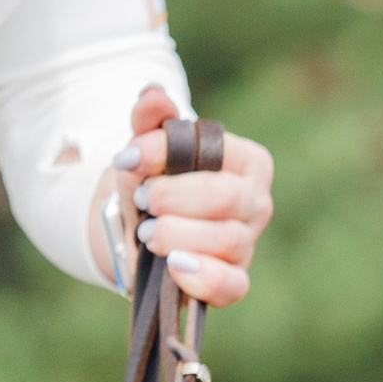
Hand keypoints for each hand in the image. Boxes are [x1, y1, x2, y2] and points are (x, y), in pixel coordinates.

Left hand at [91, 81, 274, 306]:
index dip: (164, 154)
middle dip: (174, 199)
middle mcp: (256, 202)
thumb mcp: (146, 149)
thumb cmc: (154, 182)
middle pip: (225, 198)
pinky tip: (175, 266)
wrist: (140, 230)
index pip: (214, 152)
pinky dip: (203, 278)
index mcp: (247, 162)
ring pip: (226, 240)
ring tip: (147, 233)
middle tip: (144, 201)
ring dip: (177, 235)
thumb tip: (153, 95)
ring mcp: (247, 244)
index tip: (127, 159)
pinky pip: (232, 286)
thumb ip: (150, 120)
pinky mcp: (234, 280)